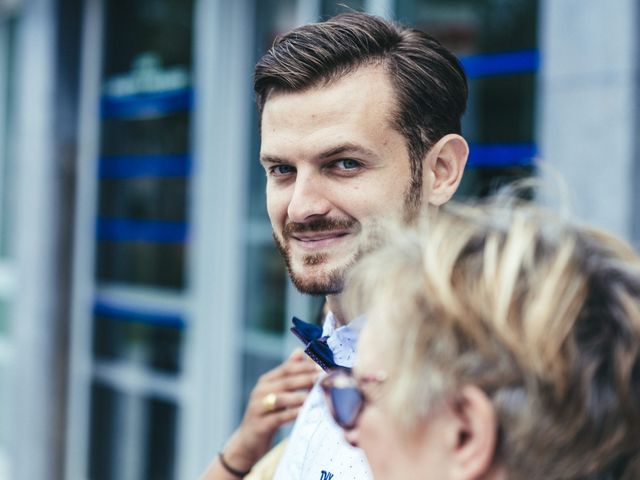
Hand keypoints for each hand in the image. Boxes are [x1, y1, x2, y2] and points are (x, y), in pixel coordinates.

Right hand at [205, 349, 320, 477]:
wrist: (248, 441)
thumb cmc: (268, 415)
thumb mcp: (276, 393)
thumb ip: (287, 374)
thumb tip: (300, 352)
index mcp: (266, 381)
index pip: (287, 368)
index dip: (305, 366)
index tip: (322, 366)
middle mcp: (260, 391)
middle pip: (286, 381)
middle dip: (306, 378)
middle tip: (323, 378)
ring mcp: (258, 408)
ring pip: (281, 398)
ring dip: (300, 396)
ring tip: (316, 395)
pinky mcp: (260, 425)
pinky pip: (279, 417)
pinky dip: (293, 414)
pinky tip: (305, 412)